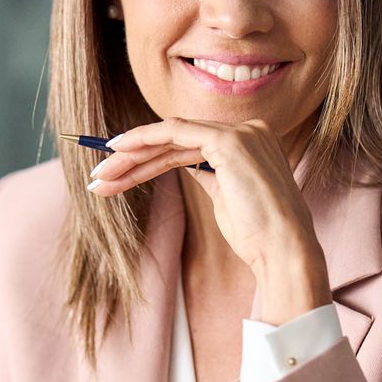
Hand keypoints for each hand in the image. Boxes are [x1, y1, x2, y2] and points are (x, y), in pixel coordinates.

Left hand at [85, 117, 328, 322]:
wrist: (282, 250)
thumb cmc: (258, 235)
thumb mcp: (227, 198)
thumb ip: (209, 174)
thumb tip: (183, 165)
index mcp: (250, 142)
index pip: (188, 145)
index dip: (149, 157)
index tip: (118, 173)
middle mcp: (248, 130)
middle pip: (175, 140)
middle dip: (132, 158)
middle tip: (99, 175)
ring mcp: (240, 132)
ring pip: (170, 137)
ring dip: (130, 156)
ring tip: (101, 177)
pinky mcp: (229, 141)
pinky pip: (175, 133)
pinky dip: (144, 140)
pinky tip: (119, 151)